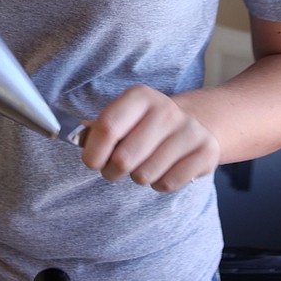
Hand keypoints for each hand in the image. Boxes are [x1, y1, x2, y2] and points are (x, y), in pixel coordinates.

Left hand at [81, 85, 219, 192]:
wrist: (195, 125)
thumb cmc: (146, 126)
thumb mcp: (124, 117)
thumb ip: (99, 129)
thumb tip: (74, 137)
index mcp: (140, 97)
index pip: (108, 127)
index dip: (94, 152)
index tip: (92, 162)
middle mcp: (166, 109)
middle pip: (124, 159)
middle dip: (113, 171)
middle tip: (116, 168)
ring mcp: (189, 130)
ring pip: (145, 175)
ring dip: (139, 177)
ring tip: (144, 164)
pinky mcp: (206, 152)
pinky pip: (167, 183)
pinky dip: (160, 184)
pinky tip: (164, 169)